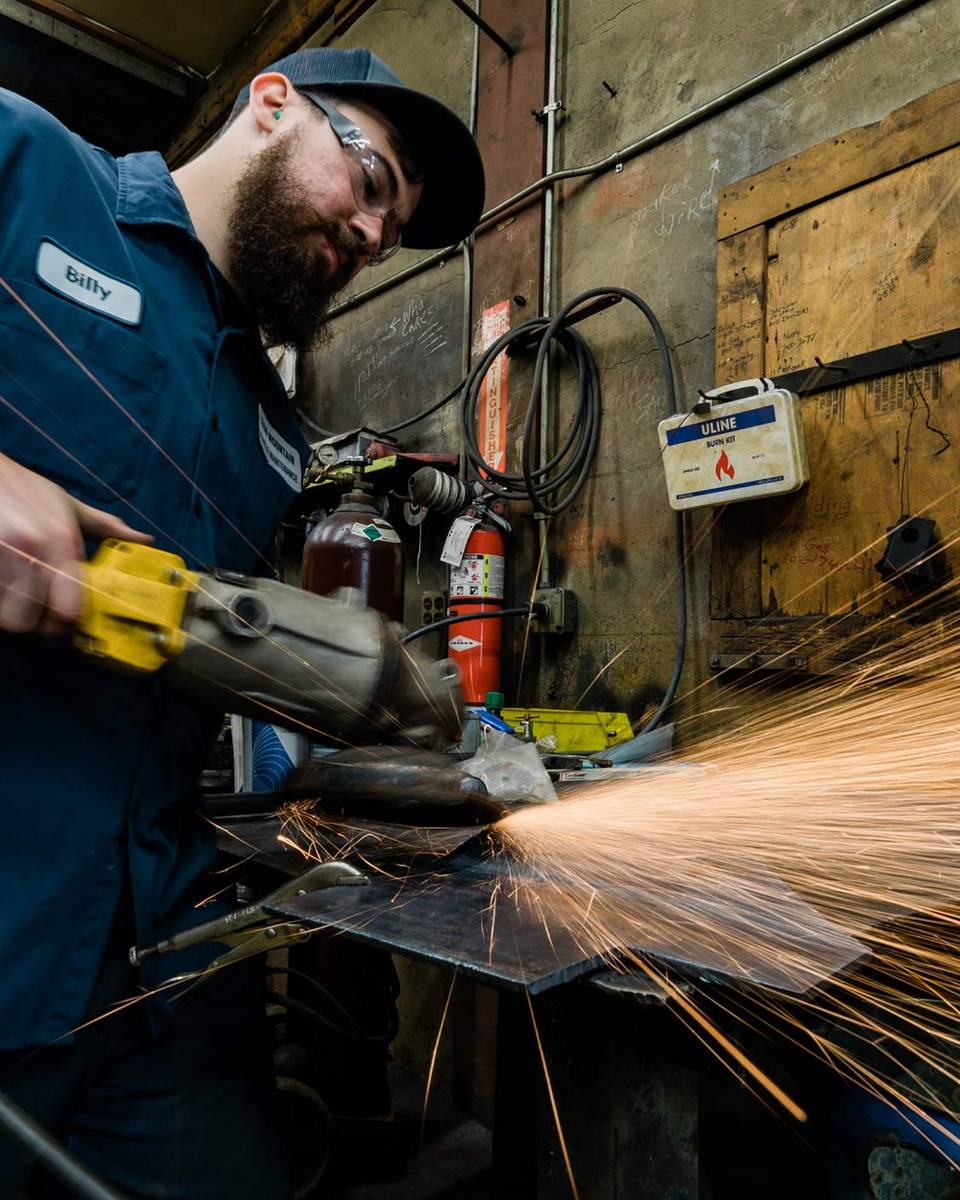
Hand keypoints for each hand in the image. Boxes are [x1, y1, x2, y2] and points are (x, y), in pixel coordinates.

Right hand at [0, 453, 152, 634]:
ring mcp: (0, 557)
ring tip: (17, 597)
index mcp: (61, 542)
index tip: (67, 619)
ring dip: (12, 613)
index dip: (68, 624)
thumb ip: (107, 528)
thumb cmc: (25, 489)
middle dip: (35, 623)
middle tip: (38, 611)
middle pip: (32, 622)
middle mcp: (31, 552)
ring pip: (6, 617)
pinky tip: (3, 586)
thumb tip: (145, 541)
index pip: (69, 609)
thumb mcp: (69, 505)